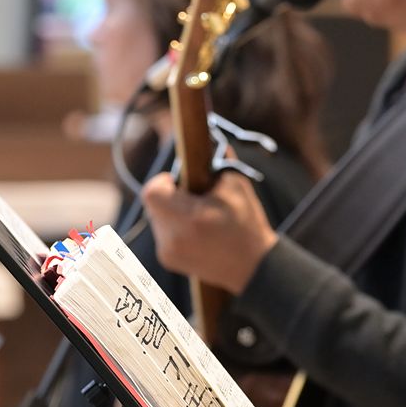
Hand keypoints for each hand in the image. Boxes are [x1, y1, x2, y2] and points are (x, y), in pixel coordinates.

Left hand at [141, 169, 277, 293]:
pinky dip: (174, 226)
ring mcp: (168, 252)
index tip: (181, 182)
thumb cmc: (247, 225)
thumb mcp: (236, 186)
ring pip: (156, 217)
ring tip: (197, 215)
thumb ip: (217, 160)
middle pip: (153, 204)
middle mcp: (173, 239)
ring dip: (171, 210)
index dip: (163, 182)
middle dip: (169, 195)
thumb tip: (205, 139)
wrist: (254, 267)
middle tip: (192, 197)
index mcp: (189, 219)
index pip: (152, 192)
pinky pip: (162, 232)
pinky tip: (196, 230)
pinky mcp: (168, 260)